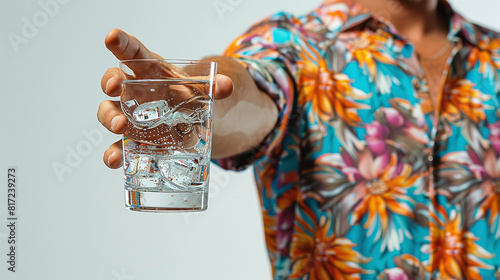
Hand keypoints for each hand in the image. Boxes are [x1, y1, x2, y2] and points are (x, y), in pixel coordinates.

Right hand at [98, 29, 233, 167]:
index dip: (121, 43)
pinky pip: (117, 146)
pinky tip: (115, 160)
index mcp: (149, 70)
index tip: (112, 37)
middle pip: (114, 81)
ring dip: (109, 117)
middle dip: (110, 81)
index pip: (133, 52)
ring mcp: (128, 115)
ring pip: (108, 112)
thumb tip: (227, 85)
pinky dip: (113, 154)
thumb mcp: (201, 90)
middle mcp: (132, 90)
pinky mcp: (132, 139)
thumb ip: (214, 87)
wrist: (190, 122)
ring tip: (118, 126)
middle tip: (114, 87)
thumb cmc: (187, 96)